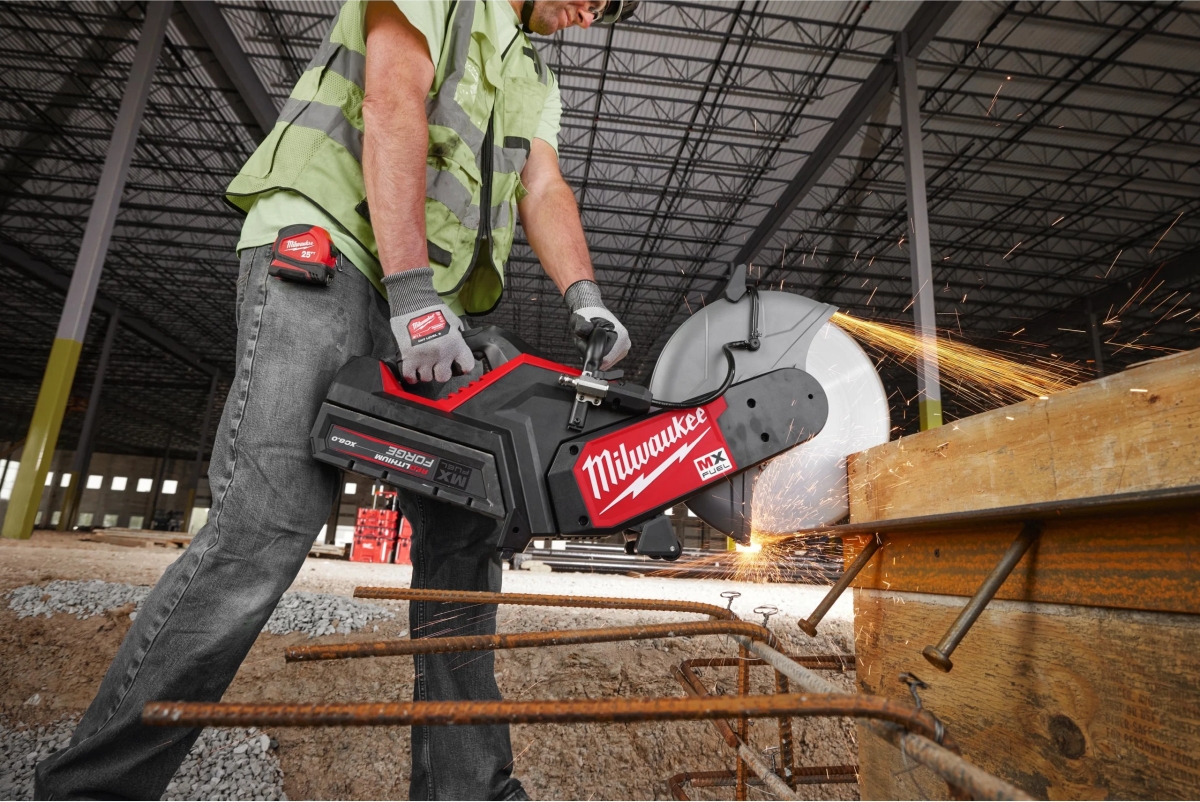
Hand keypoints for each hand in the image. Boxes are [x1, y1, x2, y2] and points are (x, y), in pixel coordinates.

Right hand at [382, 268, 475, 382]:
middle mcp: (442, 354)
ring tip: (422, 365)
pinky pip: (410, 376)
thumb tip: (460, 344)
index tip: (457, 366)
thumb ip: (458, 335)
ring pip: (427, 378)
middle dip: (440, 372)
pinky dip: (411, 377)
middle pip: (443, 377)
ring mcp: (425, 357)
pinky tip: (412, 372)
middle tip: (436, 366)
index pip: (466, 366)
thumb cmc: (433, 308)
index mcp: (456, 344)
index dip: (462, 367)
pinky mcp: (409, 357)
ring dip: (425, 373)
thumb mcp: (453, 320)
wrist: (413, 301)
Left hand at [564, 280, 629, 369]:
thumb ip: (581, 328)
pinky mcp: (620, 350)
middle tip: (584, 342)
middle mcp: (625, 343)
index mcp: (620, 336)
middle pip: (606, 362)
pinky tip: (594, 343)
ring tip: (589, 341)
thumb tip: (582, 332)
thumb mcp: (581, 322)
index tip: (583, 346)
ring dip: (595, 355)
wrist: (591, 308)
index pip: (606, 360)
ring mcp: (624, 348)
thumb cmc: (586, 314)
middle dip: (593, 356)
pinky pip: (607, 359)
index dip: (591, 356)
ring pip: (606, 362)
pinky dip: (599, 354)